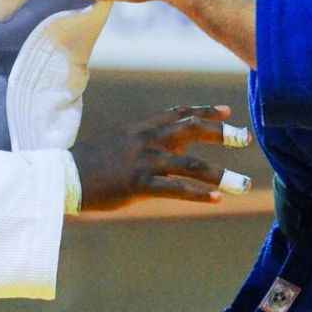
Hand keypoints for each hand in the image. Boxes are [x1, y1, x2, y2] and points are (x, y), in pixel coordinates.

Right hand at [73, 105, 245, 210]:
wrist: (65, 176)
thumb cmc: (93, 163)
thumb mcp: (121, 143)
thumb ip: (146, 141)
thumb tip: (171, 144)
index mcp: (142, 128)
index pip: (179, 114)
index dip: (205, 111)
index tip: (228, 112)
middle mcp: (147, 139)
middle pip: (191, 130)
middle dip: (221, 134)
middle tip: (245, 138)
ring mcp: (144, 161)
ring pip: (190, 164)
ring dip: (220, 174)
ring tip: (243, 185)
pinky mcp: (138, 184)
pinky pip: (175, 189)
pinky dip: (198, 193)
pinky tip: (216, 200)